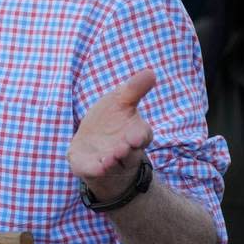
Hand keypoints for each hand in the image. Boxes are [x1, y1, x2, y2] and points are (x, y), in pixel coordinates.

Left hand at [68, 69, 155, 201]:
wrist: (92, 144)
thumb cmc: (111, 121)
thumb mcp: (120, 101)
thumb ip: (134, 89)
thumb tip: (151, 72)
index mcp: (135, 134)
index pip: (143, 136)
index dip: (140, 137)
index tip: (136, 136)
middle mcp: (125, 151)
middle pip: (130, 153)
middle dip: (126, 150)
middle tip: (122, 147)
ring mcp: (109, 162)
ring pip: (114, 164)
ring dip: (112, 161)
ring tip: (109, 158)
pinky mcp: (92, 168)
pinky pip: (95, 171)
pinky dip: (96, 170)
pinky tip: (96, 167)